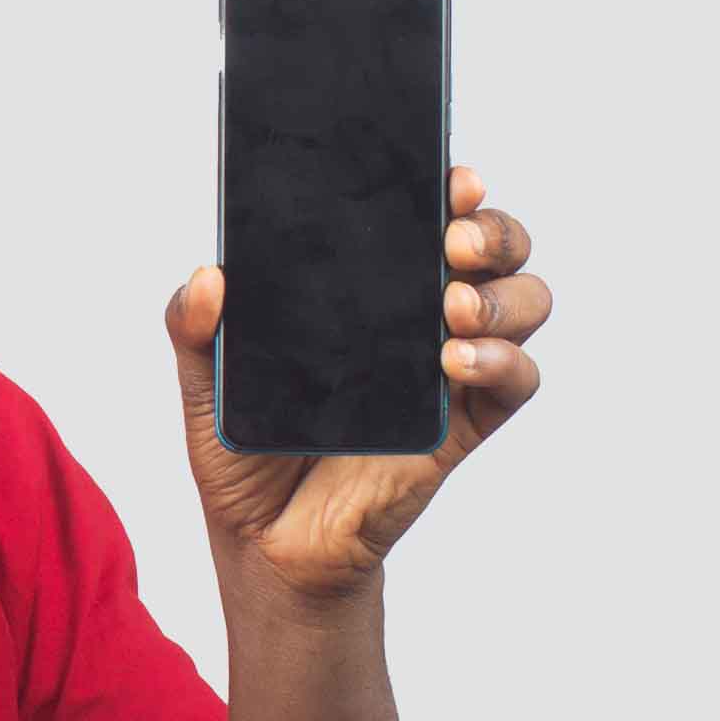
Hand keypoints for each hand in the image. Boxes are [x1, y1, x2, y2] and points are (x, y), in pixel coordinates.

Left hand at [167, 163, 546, 598]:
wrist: (263, 542)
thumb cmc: (247, 449)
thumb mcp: (206, 381)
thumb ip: (195, 327)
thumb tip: (209, 278)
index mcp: (370, 287)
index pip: (427, 216)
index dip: (453, 187)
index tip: (451, 177)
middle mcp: (420, 315)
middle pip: (496, 248)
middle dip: (492, 229)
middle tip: (452, 240)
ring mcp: (448, 369)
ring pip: (524, 302)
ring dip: (503, 293)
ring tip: (453, 306)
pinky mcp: (462, 425)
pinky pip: (517, 381)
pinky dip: (503, 361)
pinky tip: (456, 363)